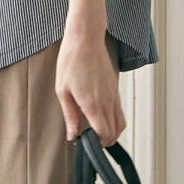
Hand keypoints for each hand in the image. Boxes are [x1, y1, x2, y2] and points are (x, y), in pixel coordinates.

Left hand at [56, 27, 125, 146]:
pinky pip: (120, 112)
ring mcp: (114, 95)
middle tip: (90, 142)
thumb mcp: (63, 91)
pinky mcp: (115, 89)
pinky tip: (101, 120)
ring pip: (121, 124)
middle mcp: (107, 101)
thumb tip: (73, 135)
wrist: (85, 40)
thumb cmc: (70, 62)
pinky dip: (114, 122)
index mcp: (93, 104)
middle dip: (104, 142)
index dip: (96, 144)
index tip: (85, 144)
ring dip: (112, 134)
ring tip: (97, 135)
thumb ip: (70, 116)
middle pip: (114, 132)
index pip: (103, 133)